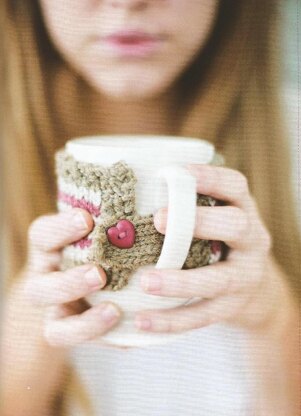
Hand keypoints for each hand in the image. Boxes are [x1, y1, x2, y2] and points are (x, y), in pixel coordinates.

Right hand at [22, 208, 123, 347]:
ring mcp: (49, 305)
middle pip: (39, 284)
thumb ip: (113, 228)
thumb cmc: (98, 249)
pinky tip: (121, 325)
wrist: (76, 288)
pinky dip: (91, 331)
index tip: (87, 219)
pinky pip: (64, 336)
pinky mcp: (59, 328)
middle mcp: (44, 275)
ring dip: (81, 317)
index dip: (61, 227)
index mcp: (49, 246)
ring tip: (113, 309)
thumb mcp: (100, 235)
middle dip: (70, 281)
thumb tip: (158, 217)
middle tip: (99, 274)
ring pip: (51, 320)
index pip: (43, 234)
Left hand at [135, 164, 282, 333]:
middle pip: (236, 226)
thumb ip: (189, 206)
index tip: (176, 171)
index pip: (234, 185)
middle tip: (158, 220)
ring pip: (219, 279)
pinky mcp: (233, 307)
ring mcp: (246, 276)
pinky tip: (142, 320)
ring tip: (146, 282)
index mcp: (243, 210)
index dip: (208, 177)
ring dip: (181, 281)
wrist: (255, 288)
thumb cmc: (219, 242)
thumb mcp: (216, 218)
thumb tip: (128, 191)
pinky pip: (204, 315)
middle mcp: (252, 240)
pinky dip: (172, 320)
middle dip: (199, 222)